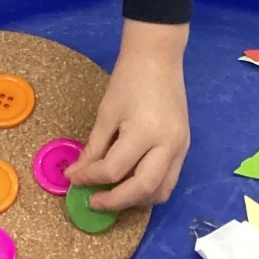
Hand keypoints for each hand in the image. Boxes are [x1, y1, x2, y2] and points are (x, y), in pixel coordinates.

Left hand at [65, 19, 188, 209]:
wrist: (158, 57)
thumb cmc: (128, 79)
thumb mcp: (107, 113)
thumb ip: (95, 148)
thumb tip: (78, 175)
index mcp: (145, 132)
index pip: (114, 169)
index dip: (89, 178)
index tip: (73, 179)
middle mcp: (168, 145)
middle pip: (143, 189)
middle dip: (116, 201)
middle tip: (94, 201)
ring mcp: (181, 148)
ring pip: (161, 191)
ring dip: (137, 199)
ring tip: (113, 195)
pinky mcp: (184, 147)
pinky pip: (169, 178)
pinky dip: (149, 188)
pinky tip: (130, 182)